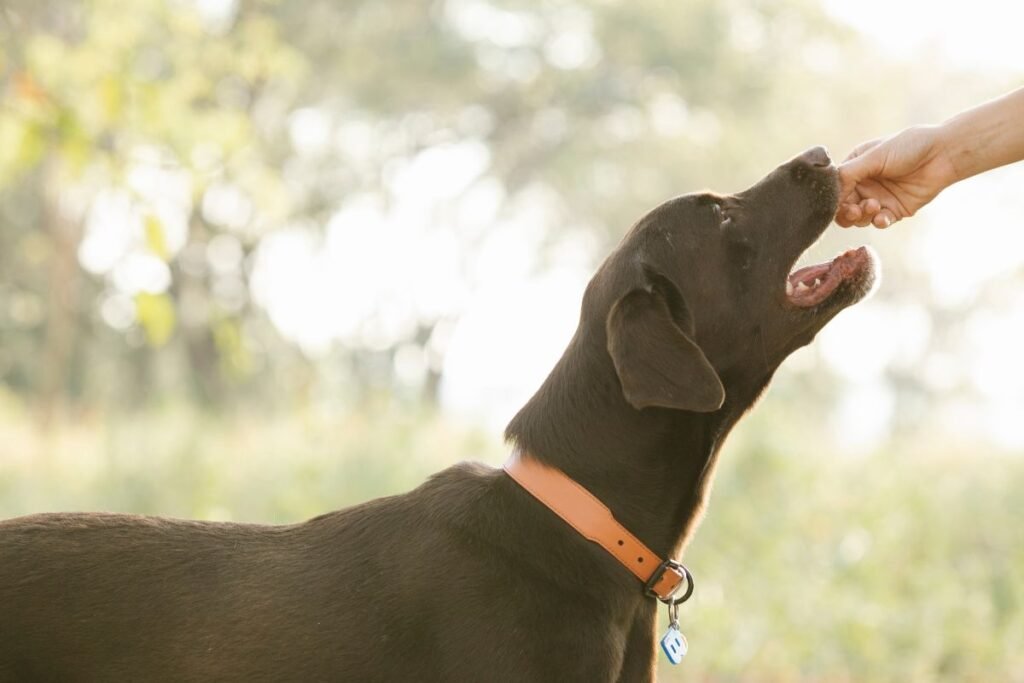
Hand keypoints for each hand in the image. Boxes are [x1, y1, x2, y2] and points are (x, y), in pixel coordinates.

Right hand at [835, 125, 957, 227]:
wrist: (943, 154)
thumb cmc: (908, 147)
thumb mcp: (873, 156)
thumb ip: (848, 173)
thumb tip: (828, 192)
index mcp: (855, 168)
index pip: (835, 188)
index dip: (834, 198)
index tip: (836, 202)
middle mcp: (864, 184)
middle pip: (843, 207)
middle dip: (846, 211)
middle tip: (854, 210)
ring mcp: (878, 198)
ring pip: (858, 218)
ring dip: (862, 216)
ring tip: (874, 206)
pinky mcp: (894, 211)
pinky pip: (879, 222)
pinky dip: (878, 222)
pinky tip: (883, 217)